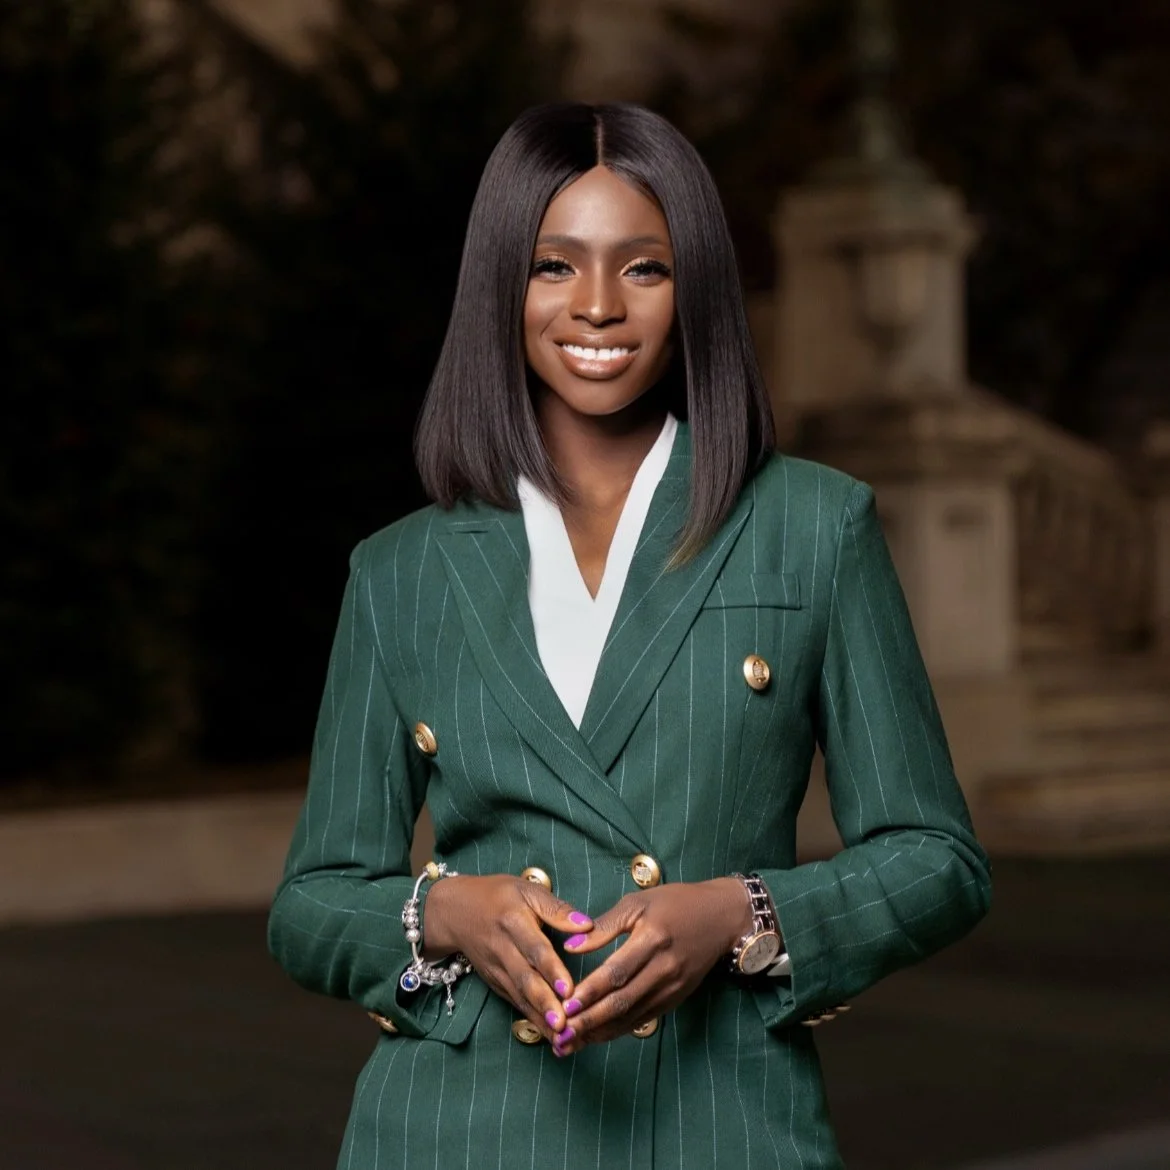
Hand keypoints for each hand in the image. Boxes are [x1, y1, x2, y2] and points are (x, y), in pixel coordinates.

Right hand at [422, 874, 593, 1041]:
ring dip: (539, 1019)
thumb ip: (557, 909)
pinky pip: (514, 1002)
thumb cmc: (498, 896)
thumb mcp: (527, 890)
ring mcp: (496, 969)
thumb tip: (588, 925)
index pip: (535, 949)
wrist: (454, 911)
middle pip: (525, 979)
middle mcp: (503, 949)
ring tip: (560, 1037)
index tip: (569, 990)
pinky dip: (531, 1020)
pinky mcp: (495, 982)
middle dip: (544, 1004)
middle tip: (564, 1024)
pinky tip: (549, 1036)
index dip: (552, 970)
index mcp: (513, 921)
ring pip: (519, 996)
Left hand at [550, 878, 751, 1054]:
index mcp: (653, 939)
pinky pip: (644, 1018)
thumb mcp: (638, 903)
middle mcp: (664, 968)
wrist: (721, 918)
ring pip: (632, 1016)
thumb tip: (571, 945)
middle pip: (623, 1001)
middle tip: (561, 1033)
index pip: (617, 972)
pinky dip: (619, 1029)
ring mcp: (672, 987)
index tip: (565, 1005)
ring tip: (572, 1042)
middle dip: (590, 1021)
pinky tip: (598, 1036)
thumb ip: (604, 926)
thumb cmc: (676, 903)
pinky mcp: (676, 998)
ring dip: (601, 1032)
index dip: (590, 992)